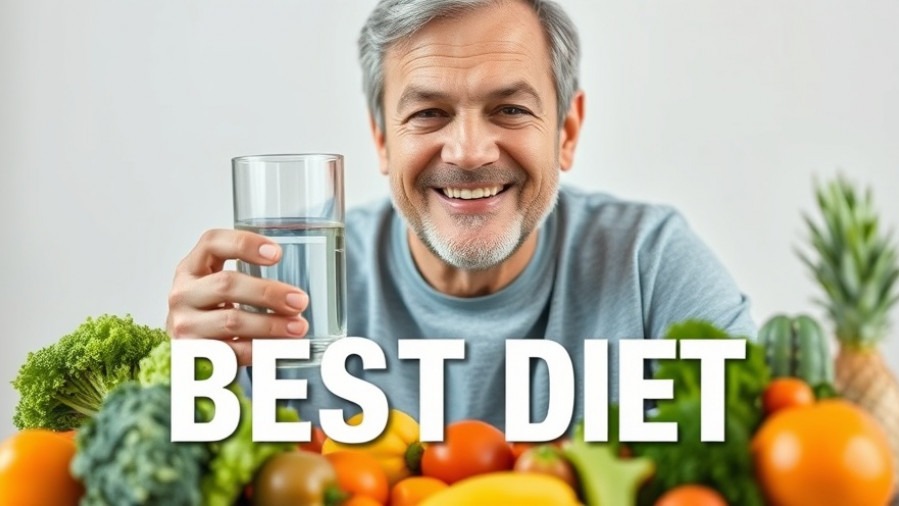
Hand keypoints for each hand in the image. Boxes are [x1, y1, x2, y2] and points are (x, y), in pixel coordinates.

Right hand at [166, 229, 308, 364]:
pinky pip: (232, 351)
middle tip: (299, 300)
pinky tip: (280, 347)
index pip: (212, 243)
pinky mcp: (192, 354)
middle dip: (269, 292)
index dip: (245, 243)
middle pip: (227, 284)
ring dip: (271, 324)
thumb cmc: (210, 312)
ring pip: (232, 320)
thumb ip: (246, 276)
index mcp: (191, 268)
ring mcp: (184, 325)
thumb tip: (296, 289)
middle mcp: (183, 293)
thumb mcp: (218, 286)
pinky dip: (261, 350)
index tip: (277, 253)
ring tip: (298, 326)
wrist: (185, 352)